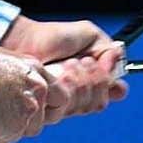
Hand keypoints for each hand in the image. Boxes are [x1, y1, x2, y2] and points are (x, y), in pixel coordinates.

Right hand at [0, 41, 59, 142]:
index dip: (47, 109)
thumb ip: (15, 81)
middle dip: (22, 125)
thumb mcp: (3, 63)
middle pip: (40, 120)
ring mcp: (29, 109)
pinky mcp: (14, 128)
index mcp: (37, 71)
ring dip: (2, 132)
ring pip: (22, 133)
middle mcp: (39, 90)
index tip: (32, 113)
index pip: (59, 97)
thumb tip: (8, 97)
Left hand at [1, 16, 127, 112]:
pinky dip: (68, 86)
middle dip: (95, 80)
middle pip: (99, 103)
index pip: (111, 94)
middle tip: (83, 61)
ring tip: (68, 64)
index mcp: (92, 78)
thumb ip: (109, 49)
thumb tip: (117, 64)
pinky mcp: (50, 108)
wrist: (26, 41)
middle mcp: (79, 93)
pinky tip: (59, 75)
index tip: (110, 76)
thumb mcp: (89, 34)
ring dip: (80, 80)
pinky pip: (69, 107)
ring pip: (85, 106)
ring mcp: (64, 102)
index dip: (114, 89)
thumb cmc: (52, 37)